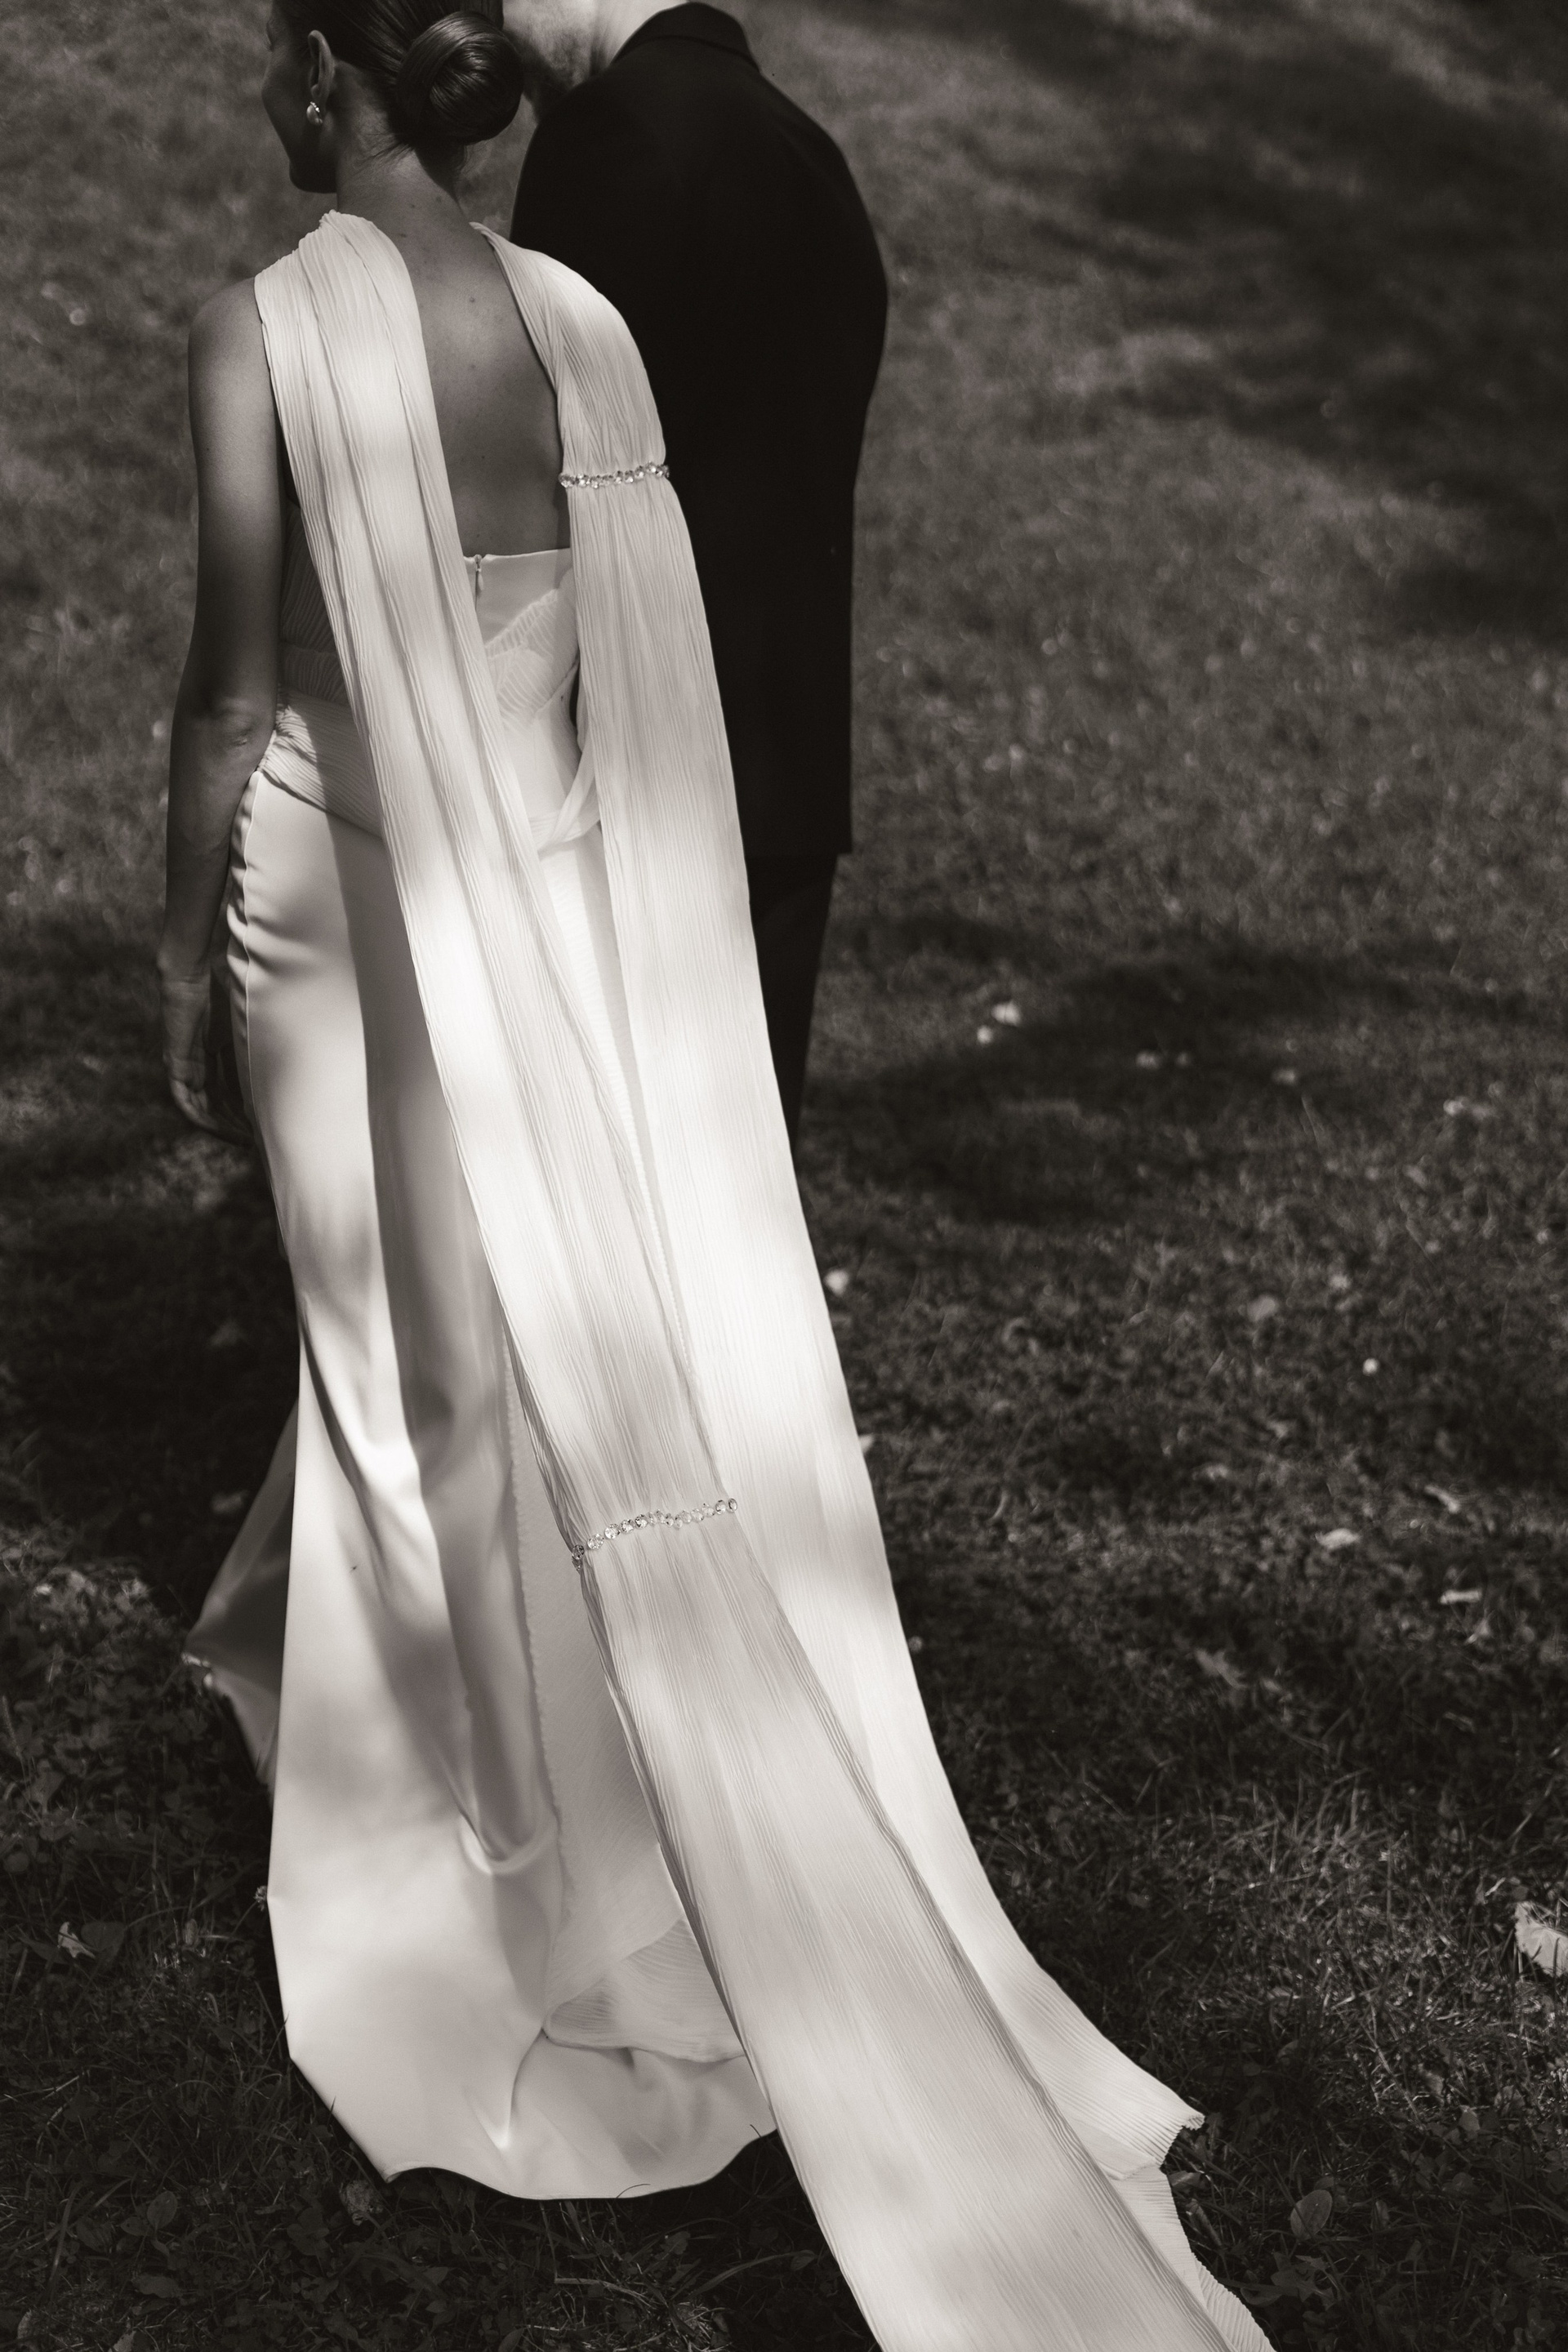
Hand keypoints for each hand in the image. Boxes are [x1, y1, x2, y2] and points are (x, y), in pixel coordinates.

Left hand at [160, 968, 249, 1142]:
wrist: (196, 970)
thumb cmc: (226, 985)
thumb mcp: (251, 1022)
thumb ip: (263, 1041)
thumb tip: (300, 1054)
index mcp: (219, 1050)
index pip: (232, 1089)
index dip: (247, 1109)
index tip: (265, 1124)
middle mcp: (201, 1062)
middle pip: (218, 1103)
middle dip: (237, 1124)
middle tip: (257, 1140)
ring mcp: (186, 1065)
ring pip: (203, 1107)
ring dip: (222, 1127)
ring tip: (244, 1140)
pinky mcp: (174, 1065)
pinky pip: (185, 1102)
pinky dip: (202, 1118)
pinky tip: (221, 1130)